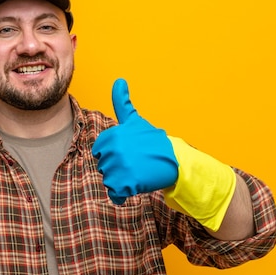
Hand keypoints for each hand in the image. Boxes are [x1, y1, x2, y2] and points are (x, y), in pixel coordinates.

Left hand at [92, 78, 177, 203]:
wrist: (175, 160)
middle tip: (136, 162)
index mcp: (112, 135)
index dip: (113, 154)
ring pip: (109, 180)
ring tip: (138, 172)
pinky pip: (115, 194)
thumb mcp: (135, 121)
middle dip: (118, 168)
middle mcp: (114, 149)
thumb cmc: (153, 141)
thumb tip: (119, 80)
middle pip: (103, 166)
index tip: (129, 151)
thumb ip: (122, 103)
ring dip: (122, 180)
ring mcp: (119, 166)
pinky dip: (124, 194)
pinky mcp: (126, 182)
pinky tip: (136, 184)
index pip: (99, 151)